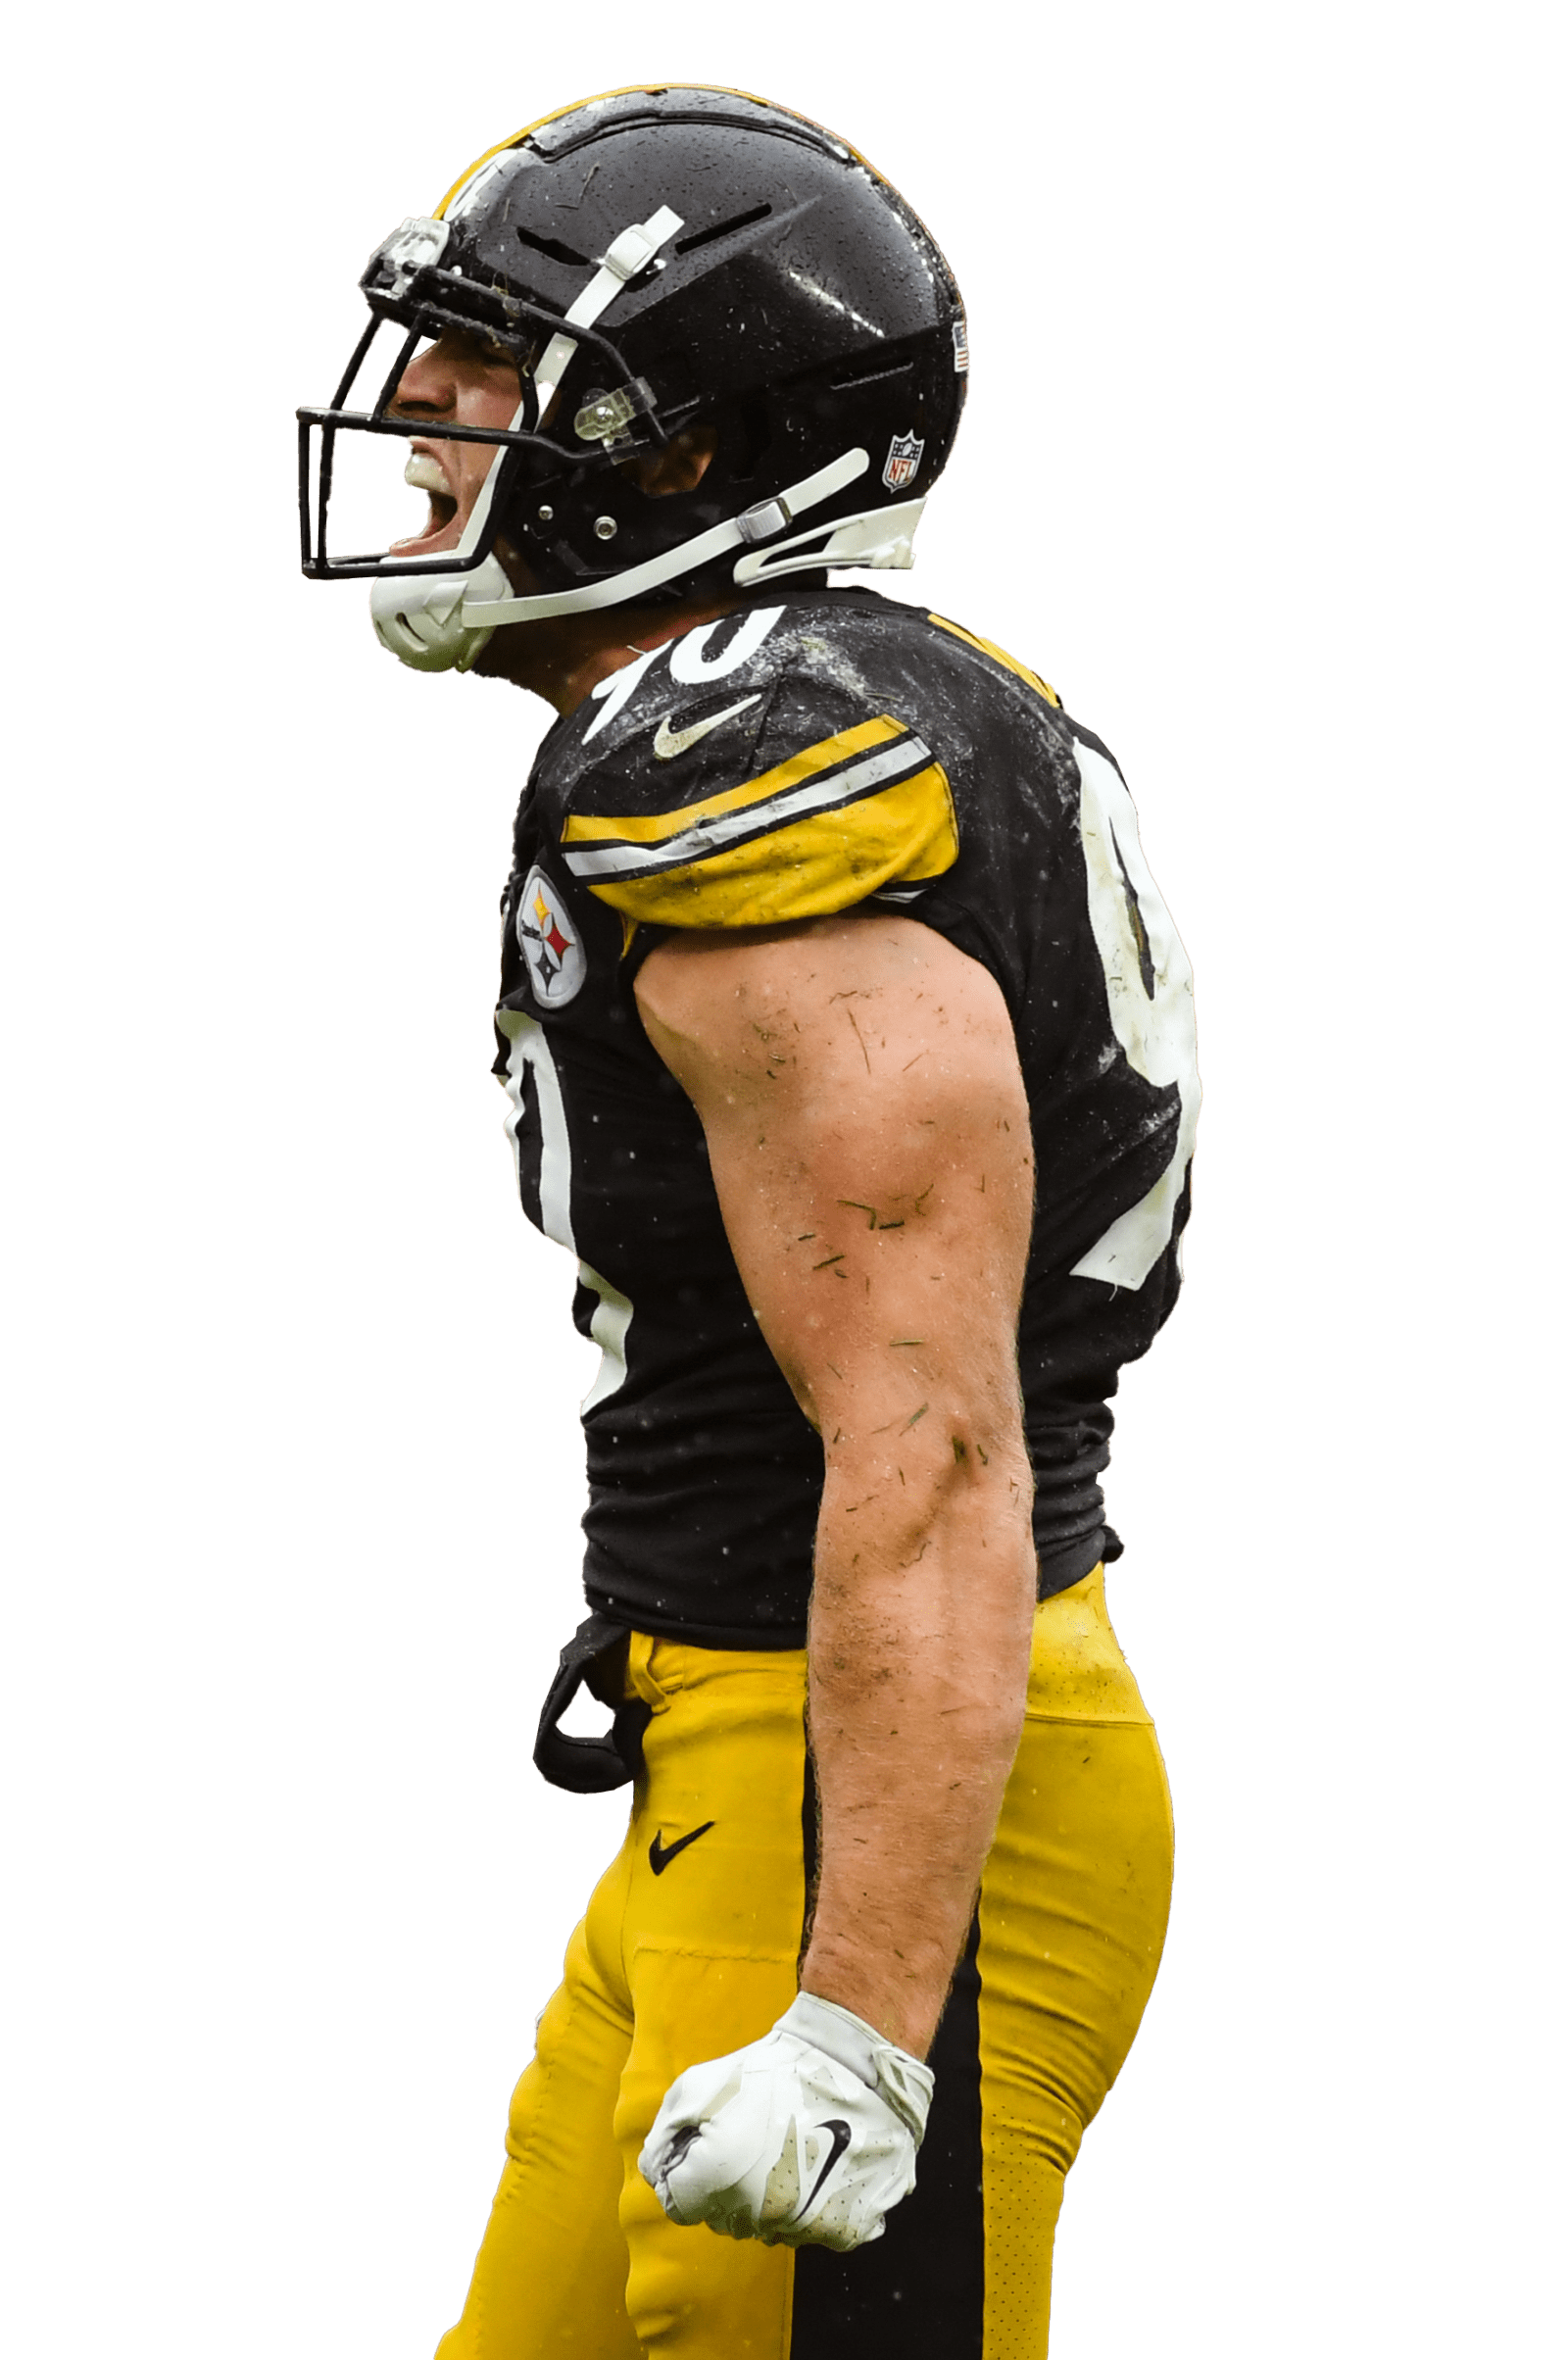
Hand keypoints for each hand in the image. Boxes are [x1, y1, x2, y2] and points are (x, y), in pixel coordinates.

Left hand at [638, 1992, 933, 2251]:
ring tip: (787, 2150)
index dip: (690, 2172)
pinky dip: (813, 2208)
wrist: (848, 2062)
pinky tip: (819, 2169)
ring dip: (770, 2201)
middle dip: (727, 2188)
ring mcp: (804, 2226)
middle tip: (752, 2142)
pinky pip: (814, 2233)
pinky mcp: (844, 2228)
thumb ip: (663, 2139)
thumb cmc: (768, 2070)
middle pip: (724, 2220)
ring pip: (768, 2229)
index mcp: (717, 2181)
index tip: (712, 2144)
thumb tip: (656, 2175)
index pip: (680, 2205)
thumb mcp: (695, 2087)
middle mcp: (758, 2214)